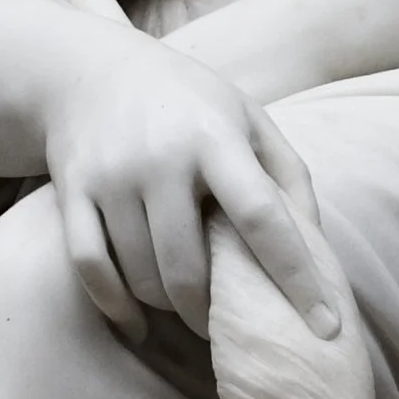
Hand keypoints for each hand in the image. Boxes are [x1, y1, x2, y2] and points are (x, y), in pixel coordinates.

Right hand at [45, 33, 335, 341]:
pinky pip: (92, 268)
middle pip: (190, 267)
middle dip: (213, 313)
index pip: (263, 217)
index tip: (325, 326)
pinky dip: (116, 306)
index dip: (296, 276)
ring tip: (189, 306)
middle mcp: (162, 156)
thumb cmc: (188, 103)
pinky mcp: (73, 192)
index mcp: (216, 136)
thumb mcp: (249, 118)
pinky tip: (138, 324)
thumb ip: (289, 177)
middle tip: (230, 324)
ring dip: (170, 306)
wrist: (89, 72)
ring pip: (143, 276)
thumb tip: (319, 250)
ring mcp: (112, 176)